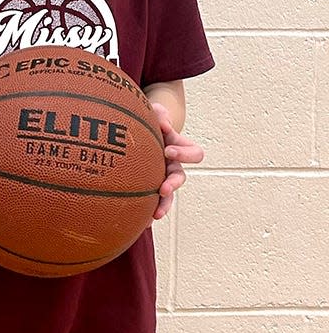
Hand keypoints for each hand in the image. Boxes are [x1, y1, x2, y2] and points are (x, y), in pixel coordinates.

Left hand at [150, 102, 203, 219]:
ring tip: (156, 214)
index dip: (184, 154)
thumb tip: (161, 123)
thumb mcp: (154, 111)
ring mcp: (160, 176)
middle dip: (173, 184)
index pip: (193, 153)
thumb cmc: (149, 118)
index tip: (167, 150)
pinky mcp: (147, 184)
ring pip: (168, 195)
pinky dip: (147, 210)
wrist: (138, 128)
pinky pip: (151, 200)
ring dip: (164, 204)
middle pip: (180, 178)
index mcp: (179, 147)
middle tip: (163, 188)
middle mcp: (173, 165)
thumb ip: (159, 113)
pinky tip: (139, 220)